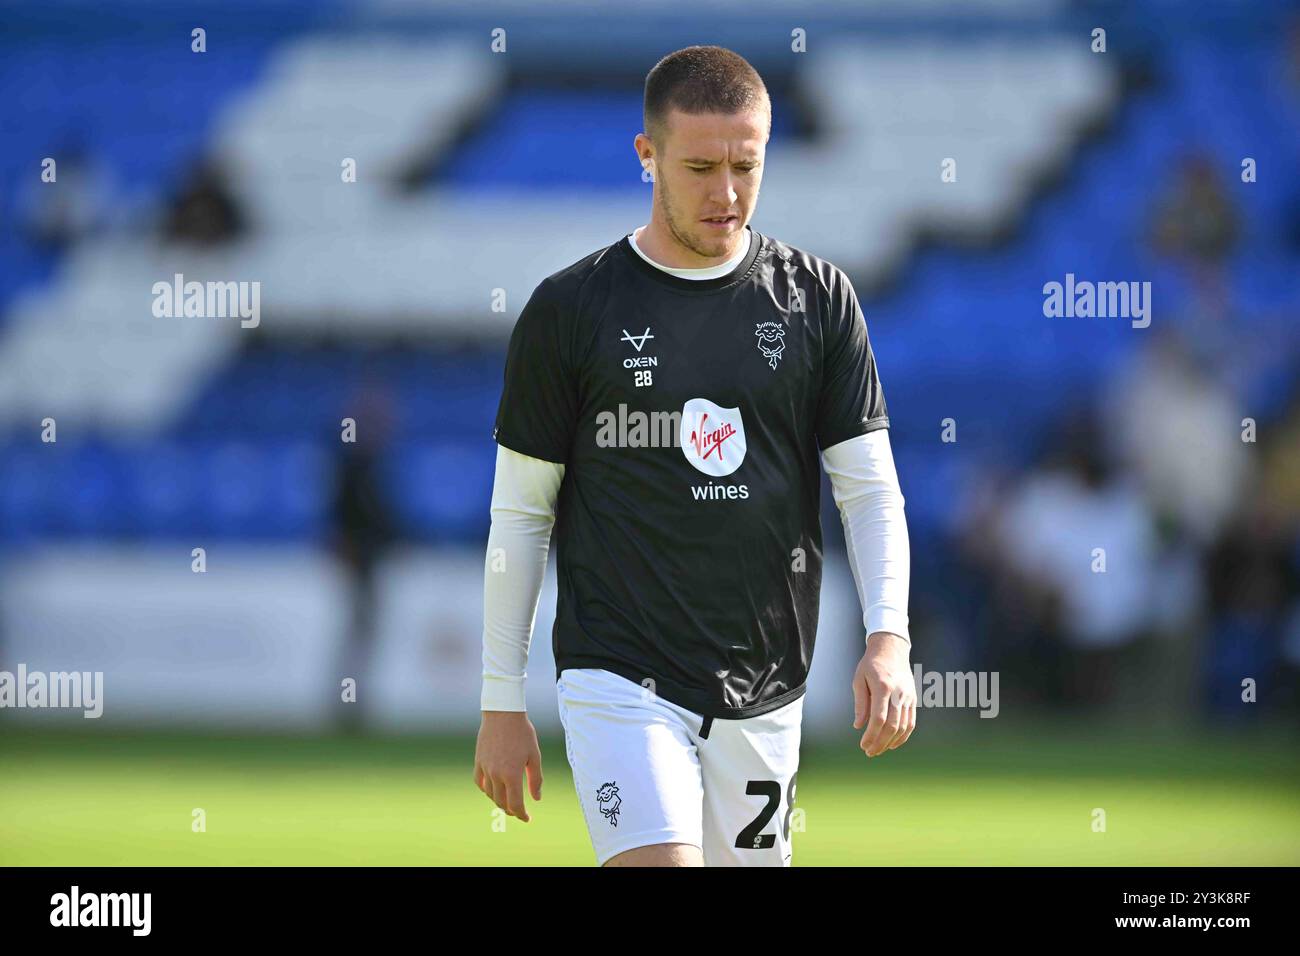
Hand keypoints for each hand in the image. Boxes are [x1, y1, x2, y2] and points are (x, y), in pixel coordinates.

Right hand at [474, 711, 543, 821]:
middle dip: (511, 810)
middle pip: (502, 802)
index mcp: (512, 774)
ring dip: (499, 801)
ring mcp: (485, 768)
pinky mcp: (478, 761)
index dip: (521, 815)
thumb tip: (536, 799)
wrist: (503, 713)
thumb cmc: (522, 733)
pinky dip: (486, 789)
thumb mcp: (534, 756)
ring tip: (508, 801)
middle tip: (519, 811)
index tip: (527, 818)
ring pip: (490, 794)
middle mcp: (496, 774)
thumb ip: (536, 779)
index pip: (515, 804)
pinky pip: (480, 782)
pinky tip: (493, 789)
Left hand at [851, 632, 915, 756]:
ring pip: (903, 726)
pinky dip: (903, 736)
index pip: (879, 718)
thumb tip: (859, 726)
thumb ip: (860, 704)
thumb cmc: (871, 665)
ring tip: (878, 750)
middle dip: (880, 743)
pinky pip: (911, 722)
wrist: (892, 649)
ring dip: (891, 742)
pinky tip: (893, 743)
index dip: (871, 735)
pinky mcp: (913, 699)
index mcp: (883, 687)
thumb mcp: (859, 680)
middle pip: (892, 725)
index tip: (863, 744)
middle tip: (869, 752)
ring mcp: (908, 697)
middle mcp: (899, 693)